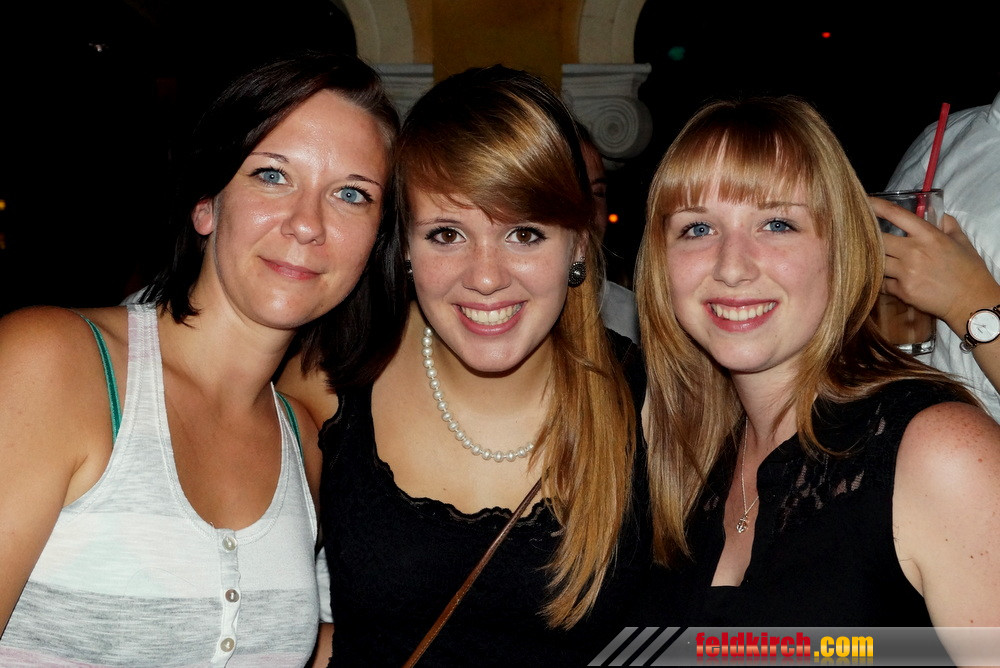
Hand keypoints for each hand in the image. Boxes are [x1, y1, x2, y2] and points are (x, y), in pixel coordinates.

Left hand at [871, 197, 999, 332]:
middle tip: (861, 237)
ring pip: (877, 262)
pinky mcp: (902, 291)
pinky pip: (882, 283)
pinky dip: (882, 281)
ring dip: (874, 260)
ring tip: (871, 259)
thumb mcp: (962, 241)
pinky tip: (885, 279)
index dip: (877, 206)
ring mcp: (906, 272)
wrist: (971, 300)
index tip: (864, 202)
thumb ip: (947, 224)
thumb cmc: (969, 270)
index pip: (897, 215)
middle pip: (878, 239)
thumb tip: (936, 213)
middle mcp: (914, 251)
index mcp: (928, 235)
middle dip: (868, 238)